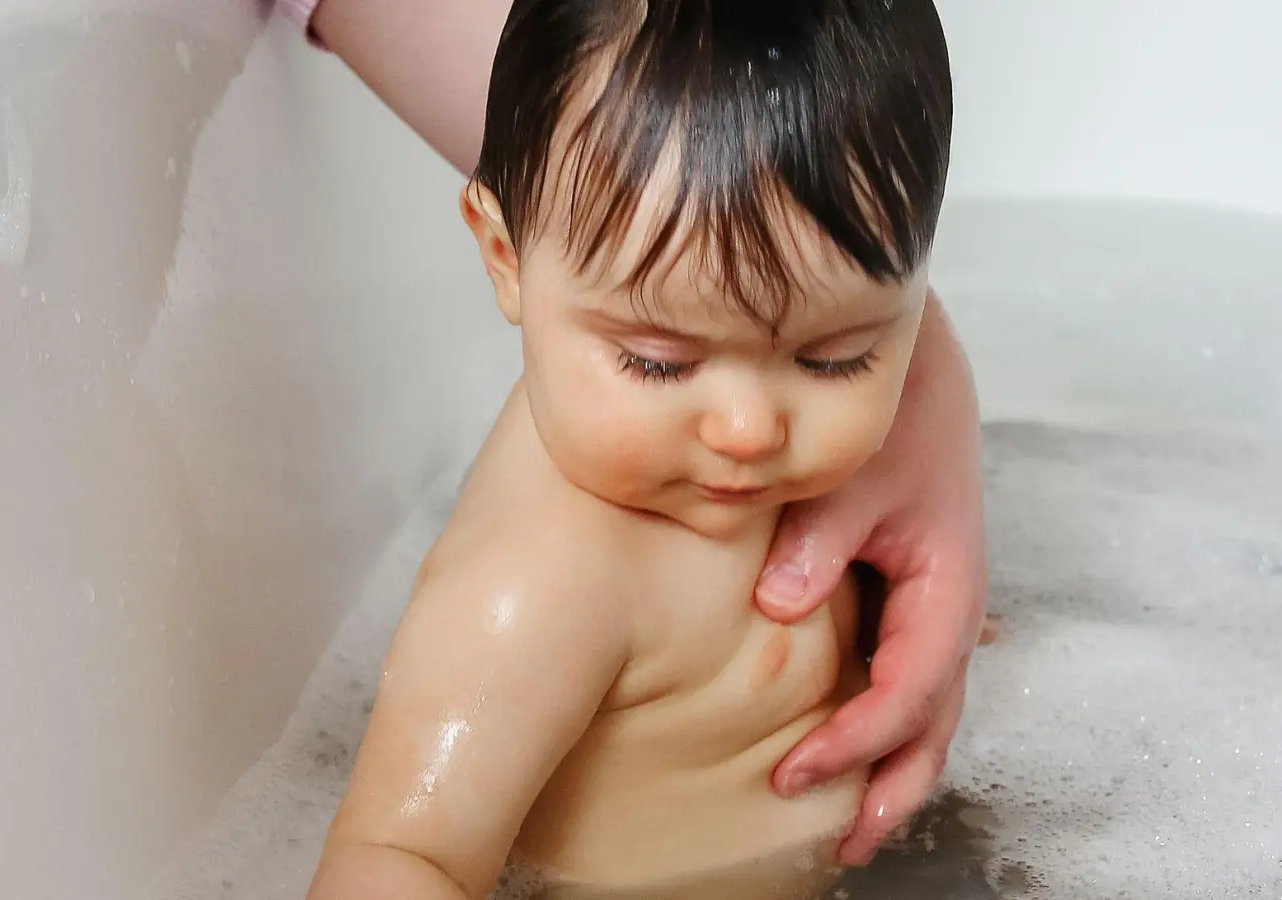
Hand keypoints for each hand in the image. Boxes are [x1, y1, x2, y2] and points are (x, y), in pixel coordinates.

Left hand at [754, 290, 987, 865]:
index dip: (856, 740)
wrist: (913, 369)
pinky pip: (905, 678)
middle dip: (891, 790)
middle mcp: (948, 608)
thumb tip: (777, 607)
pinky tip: (852, 751)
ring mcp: (931, 606)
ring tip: (853, 831)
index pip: (906, 691)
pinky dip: (884, 725)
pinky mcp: (907, 596)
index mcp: (946, 586)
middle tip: (843, 849)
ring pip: (925, 711)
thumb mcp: (852, 476)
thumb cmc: (890, 417)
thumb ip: (817, 544)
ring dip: (892, 770)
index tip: (796, 772)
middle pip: (932, 724)